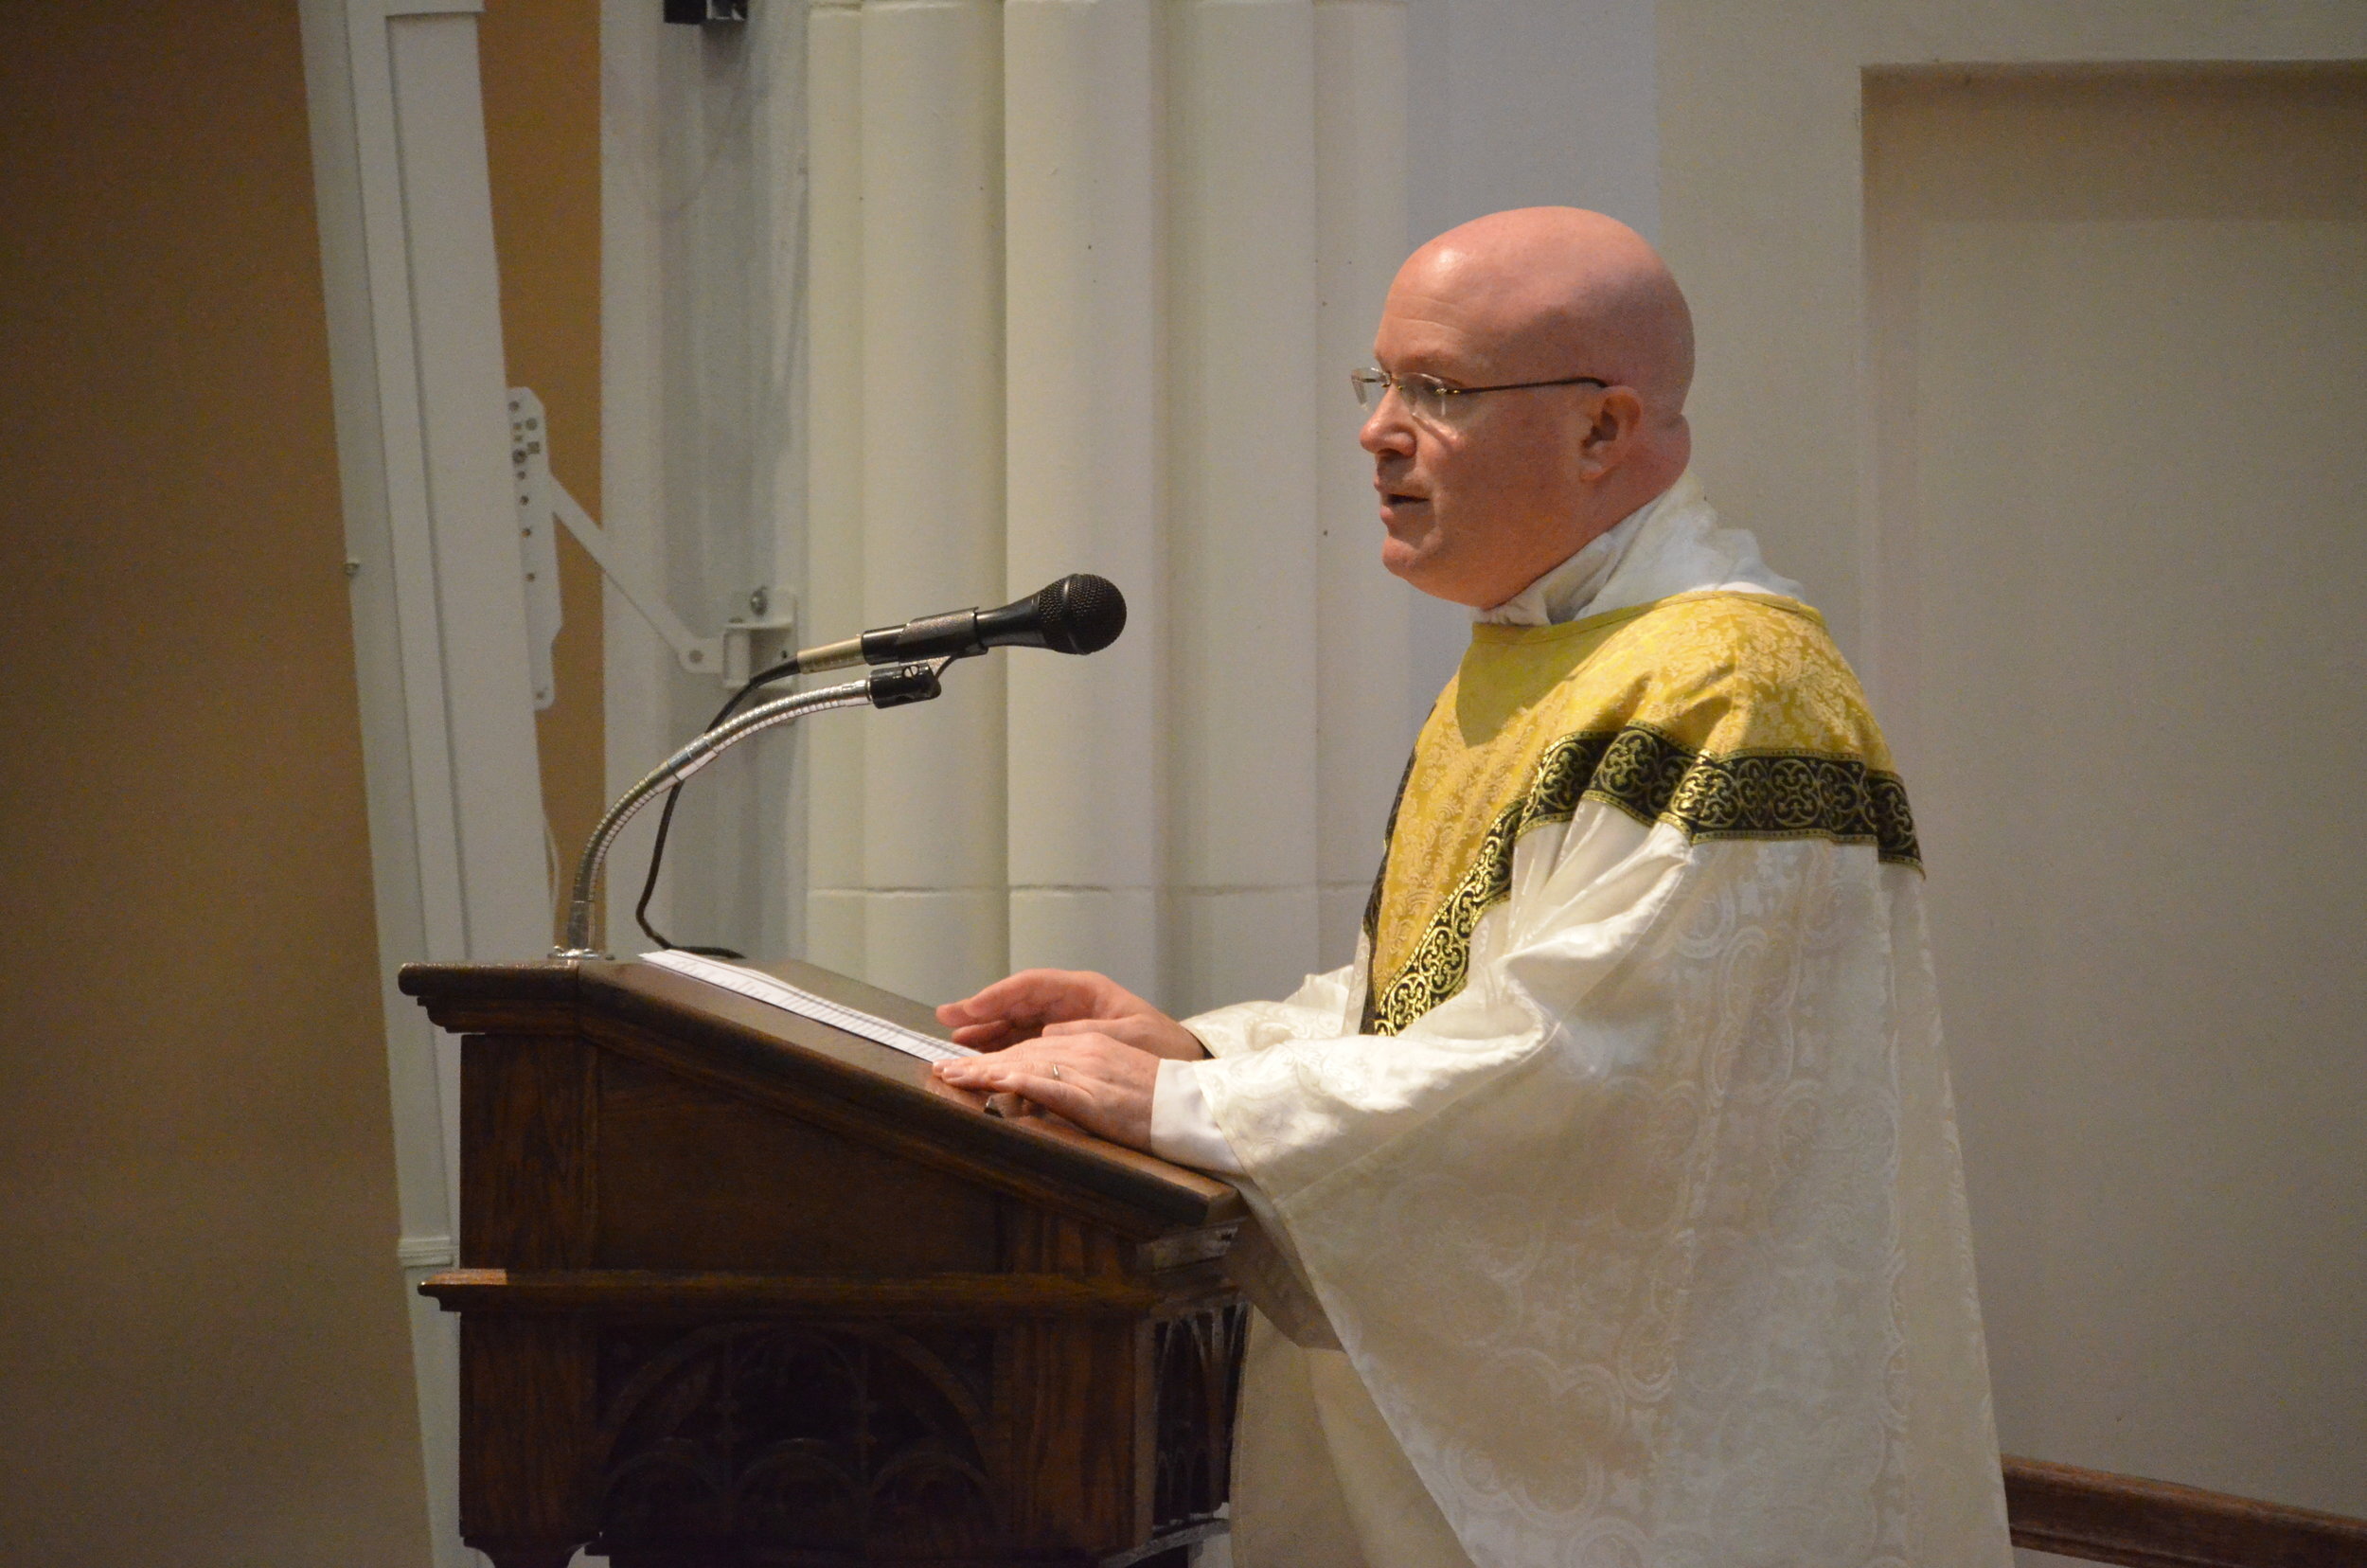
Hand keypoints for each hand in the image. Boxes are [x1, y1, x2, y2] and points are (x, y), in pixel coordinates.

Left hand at [931, 1032, 1160, 1149]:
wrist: (1196, 1107)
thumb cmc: (1162, 1099)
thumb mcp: (1120, 1076)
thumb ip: (1087, 1071)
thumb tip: (1052, 1075)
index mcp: (1091, 1044)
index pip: (1033, 1047)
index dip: (996, 1056)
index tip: (965, 1066)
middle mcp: (1085, 1051)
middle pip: (1021, 1052)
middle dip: (979, 1062)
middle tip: (943, 1071)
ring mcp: (1088, 1072)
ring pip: (1027, 1065)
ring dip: (986, 1071)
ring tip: (953, 1077)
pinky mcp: (1094, 1098)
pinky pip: (1051, 1087)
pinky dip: (1021, 1083)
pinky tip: (996, 1083)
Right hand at [937, 969, 1204, 1060]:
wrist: (1187, 1070)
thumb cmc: (1164, 1050)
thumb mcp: (1130, 1037)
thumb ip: (1088, 1034)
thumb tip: (1046, 1033)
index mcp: (1086, 991)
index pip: (1031, 985)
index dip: (997, 996)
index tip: (969, 1007)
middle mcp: (1071, 1003)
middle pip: (1018, 1001)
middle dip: (982, 1010)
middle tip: (947, 1020)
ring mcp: (1067, 1023)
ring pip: (1018, 1021)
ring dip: (988, 1030)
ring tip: (957, 1041)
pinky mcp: (1067, 1045)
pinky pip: (1028, 1041)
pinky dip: (1005, 1047)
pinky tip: (984, 1056)